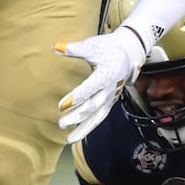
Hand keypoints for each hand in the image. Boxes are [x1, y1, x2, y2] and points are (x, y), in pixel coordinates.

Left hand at [56, 26, 148, 143]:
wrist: (129, 53)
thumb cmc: (109, 48)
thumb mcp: (92, 45)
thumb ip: (74, 49)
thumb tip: (55, 47)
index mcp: (106, 73)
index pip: (90, 88)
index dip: (77, 98)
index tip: (62, 105)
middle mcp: (110, 89)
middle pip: (93, 106)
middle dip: (78, 116)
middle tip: (62, 123)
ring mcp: (111, 97)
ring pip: (98, 117)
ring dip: (84, 128)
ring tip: (69, 139)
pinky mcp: (110, 102)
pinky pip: (99, 117)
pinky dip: (89, 127)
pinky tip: (77, 134)